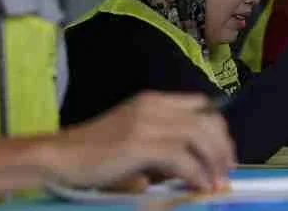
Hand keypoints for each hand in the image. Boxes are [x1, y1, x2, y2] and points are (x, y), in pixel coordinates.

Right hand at [48, 92, 235, 192]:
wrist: (61, 157)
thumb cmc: (95, 154)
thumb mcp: (134, 138)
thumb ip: (163, 144)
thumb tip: (195, 165)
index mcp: (153, 101)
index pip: (201, 104)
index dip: (218, 127)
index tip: (224, 151)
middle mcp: (153, 106)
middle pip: (206, 118)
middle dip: (223, 145)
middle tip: (226, 169)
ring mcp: (146, 123)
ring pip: (199, 134)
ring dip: (214, 160)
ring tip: (217, 181)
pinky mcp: (138, 145)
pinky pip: (181, 157)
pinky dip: (195, 173)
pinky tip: (198, 186)